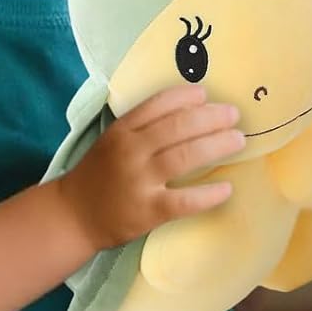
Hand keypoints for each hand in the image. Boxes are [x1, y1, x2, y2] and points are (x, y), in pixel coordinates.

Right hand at [55, 85, 243, 252]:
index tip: (206, 94)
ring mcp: (139, 181)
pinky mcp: (148, 211)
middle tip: (234, 115)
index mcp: (122, 130)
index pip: (158, 104)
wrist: (73, 216)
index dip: (186, 96)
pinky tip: (227, 188)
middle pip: (178, 127)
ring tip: (238, 140)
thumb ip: (143, 126)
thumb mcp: (112, 140)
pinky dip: (208, 194)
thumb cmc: (100, 174)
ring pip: (185, 156)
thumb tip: (191, 110)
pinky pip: (184, 200)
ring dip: (217, 145)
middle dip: (212, 117)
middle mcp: (131, 151)